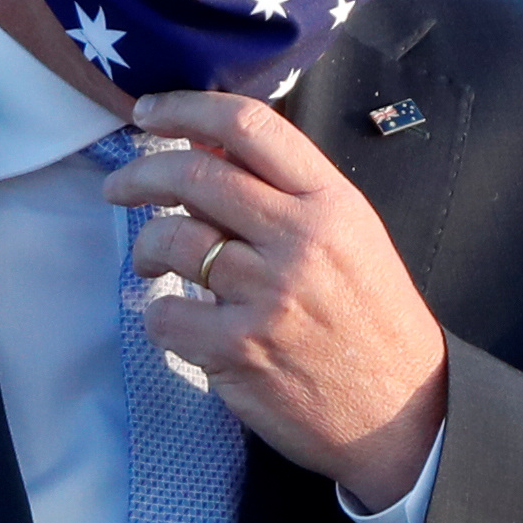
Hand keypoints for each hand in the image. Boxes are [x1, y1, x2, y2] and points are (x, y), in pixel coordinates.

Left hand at [102, 91, 447, 511]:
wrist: (403, 414)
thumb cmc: (369, 318)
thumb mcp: (347, 235)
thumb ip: (284, 190)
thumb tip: (204, 147)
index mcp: (330, 202)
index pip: (249, 126)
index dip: (185, 108)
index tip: (148, 112)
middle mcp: (300, 239)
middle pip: (195, 175)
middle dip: (140, 174)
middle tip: (119, 187)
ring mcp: (269, 295)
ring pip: (171, 241)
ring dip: (145, 247)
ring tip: (150, 260)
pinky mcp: (240, 351)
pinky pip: (166, 314)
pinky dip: (160, 315)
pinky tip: (178, 320)